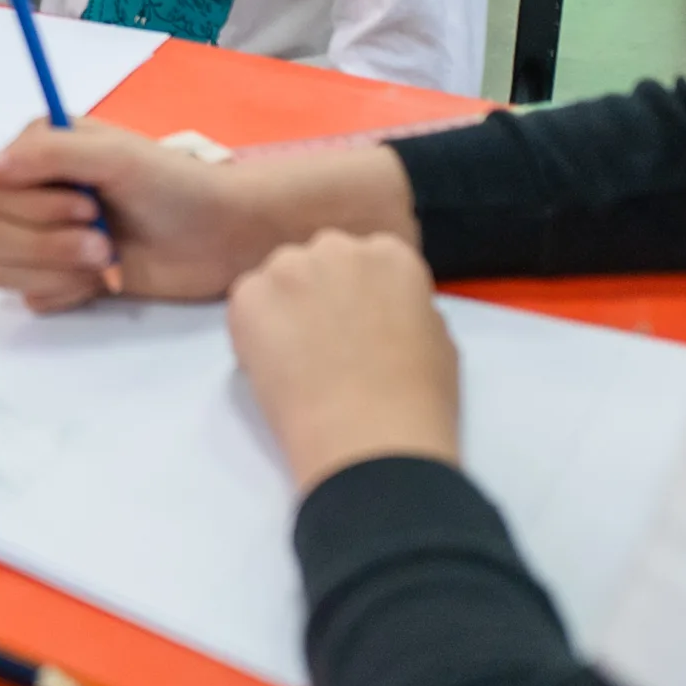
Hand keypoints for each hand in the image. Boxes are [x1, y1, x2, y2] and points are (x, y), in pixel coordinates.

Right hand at [0, 120, 251, 310]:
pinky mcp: (59, 278)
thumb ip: (48, 155)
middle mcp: (32, 193)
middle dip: (44, 242)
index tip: (88, 206)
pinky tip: (101, 282)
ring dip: (52, 268)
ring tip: (105, 259)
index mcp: (38, 152)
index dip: (29, 205)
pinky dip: (62, 291)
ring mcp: (43, 238)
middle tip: (104, 240)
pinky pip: (25, 295)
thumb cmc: (174, 186)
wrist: (222, 238)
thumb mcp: (115, 156)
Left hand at [228, 231, 459, 492]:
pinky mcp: (249, 295)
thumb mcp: (439, 341)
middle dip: (318, 294)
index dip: (357, 295)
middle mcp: (338, 248)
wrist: (370, 437)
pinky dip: (252, 331)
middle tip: (323, 344)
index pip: (365, 258)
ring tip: (297, 361)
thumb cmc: (416, 399)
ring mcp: (289, 267)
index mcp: (389, 254)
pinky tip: (273, 367)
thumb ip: (409, 309)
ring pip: (278, 280)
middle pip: (318, 261)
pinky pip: (245, 304)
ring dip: (283, 309)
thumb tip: (387, 313)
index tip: (355, 324)